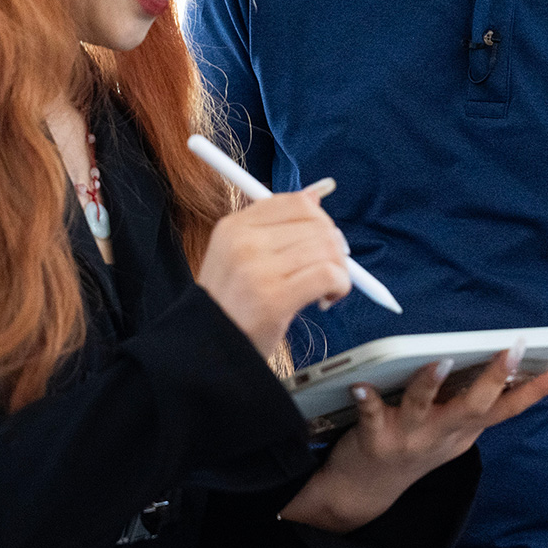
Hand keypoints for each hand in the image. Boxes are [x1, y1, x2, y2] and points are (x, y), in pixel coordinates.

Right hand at [196, 185, 350, 358]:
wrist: (207, 351)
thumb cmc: (229, 306)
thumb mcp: (238, 256)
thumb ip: (274, 225)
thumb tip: (315, 196)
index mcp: (233, 226)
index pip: (295, 202)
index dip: (320, 220)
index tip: (321, 242)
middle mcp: (243, 241)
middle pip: (316, 224)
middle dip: (334, 247)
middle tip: (329, 270)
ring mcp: (257, 268)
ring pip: (326, 248)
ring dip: (339, 270)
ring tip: (326, 288)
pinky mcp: (274, 297)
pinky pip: (328, 274)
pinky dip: (339, 286)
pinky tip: (327, 299)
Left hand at [280, 344, 547, 532]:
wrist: (365, 490)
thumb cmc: (412, 442)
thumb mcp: (452, 427)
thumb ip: (472, 399)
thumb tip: (503, 357)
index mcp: (465, 429)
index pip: (510, 407)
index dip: (540, 389)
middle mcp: (443, 435)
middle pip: (475, 406)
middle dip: (497, 377)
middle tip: (515, 347)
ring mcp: (410, 439)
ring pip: (424, 407)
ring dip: (433, 383)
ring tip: (442, 360)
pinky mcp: (375, 440)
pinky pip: (371, 415)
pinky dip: (367, 399)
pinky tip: (361, 385)